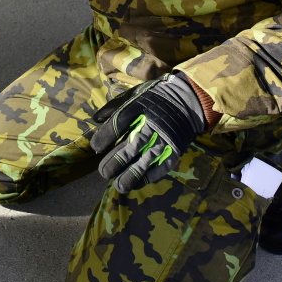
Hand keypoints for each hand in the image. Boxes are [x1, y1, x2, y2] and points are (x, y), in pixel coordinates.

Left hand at [88, 73, 207, 193]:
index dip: (104, 137)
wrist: (186, 101)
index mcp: (138, 108)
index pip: (118, 123)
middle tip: (104, 172)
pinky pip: (161, 166)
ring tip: (119, 185)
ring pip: (144, 160)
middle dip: (115, 161)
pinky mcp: (174, 150)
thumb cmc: (154, 98)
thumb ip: (113, 108)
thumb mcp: (133, 96)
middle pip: (130, 147)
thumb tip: (95, 120)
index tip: (96, 148)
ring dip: (130, 175)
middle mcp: (150, 126)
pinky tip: (137, 184)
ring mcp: (163, 139)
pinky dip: (149, 176)